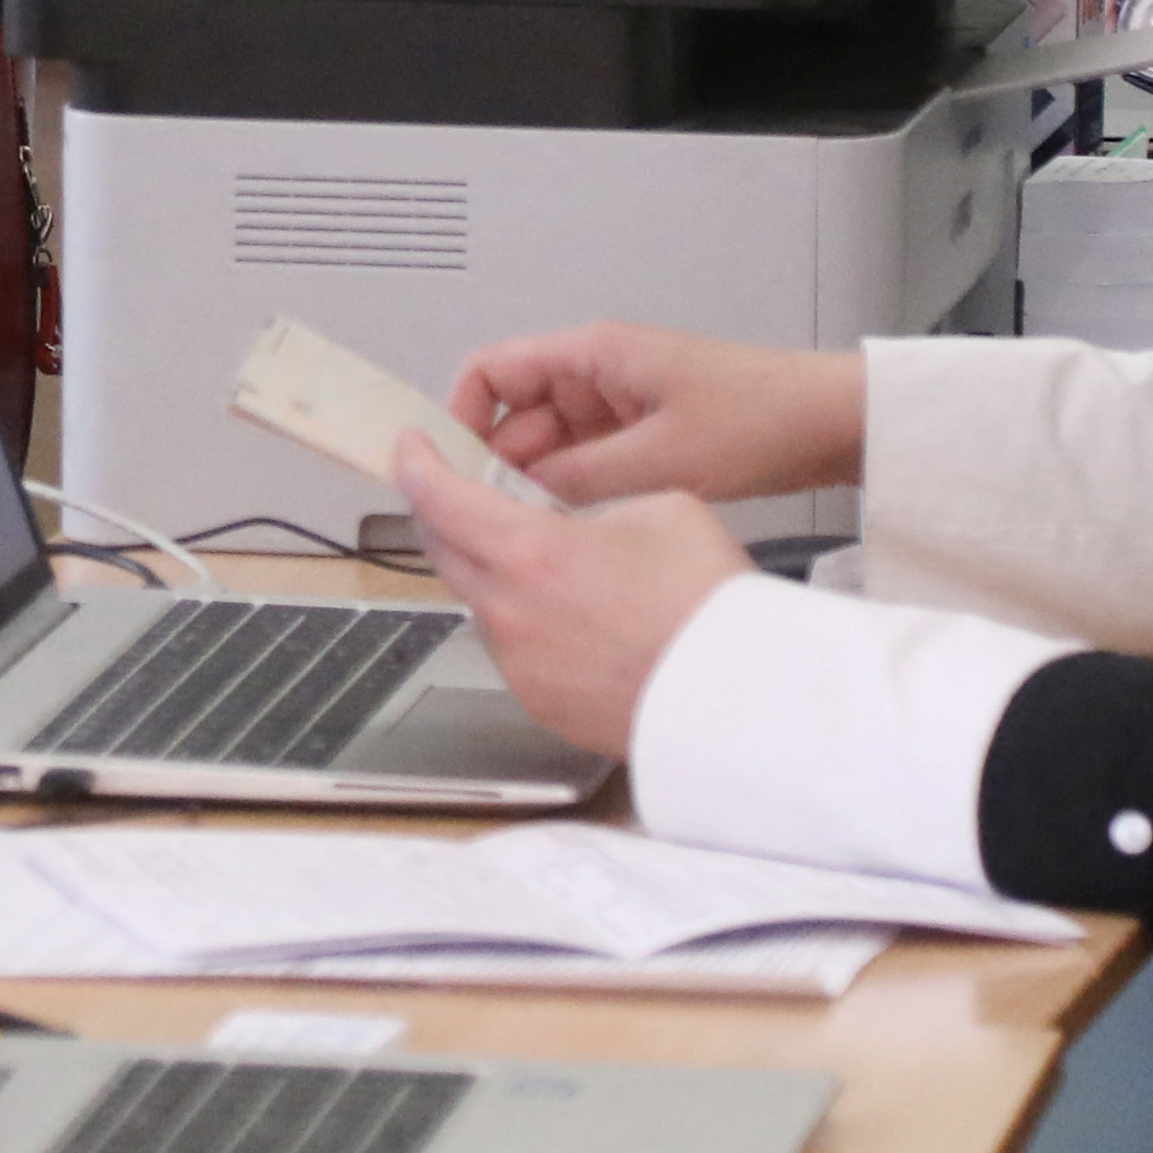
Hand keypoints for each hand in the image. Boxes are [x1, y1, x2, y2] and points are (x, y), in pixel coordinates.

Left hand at [389, 452, 751, 757]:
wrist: (740, 697)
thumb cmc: (708, 607)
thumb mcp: (662, 505)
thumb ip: (599, 505)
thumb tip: (584, 523)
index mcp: (529, 553)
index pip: (439, 499)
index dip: (418, 465)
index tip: (413, 449)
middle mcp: (509, 614)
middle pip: (444, 553)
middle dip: (445, 517)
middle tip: (464, 496)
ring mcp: (520, 666)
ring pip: (480, 605)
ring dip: (494, 576)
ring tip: (549, 566)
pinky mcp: (539, 703)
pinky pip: (513, 652)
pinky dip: (528, 626)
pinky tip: (576, 622)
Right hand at [443, 322, 861, 506]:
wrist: (827, 422)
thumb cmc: (761, 417)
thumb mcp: (659, 460)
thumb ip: (578, 481)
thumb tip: (518, 505)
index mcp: (593, 353)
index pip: (491, 371)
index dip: (463, 417)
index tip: (453, 468)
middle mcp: (598, 372)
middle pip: (515, 415)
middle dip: (502, 467)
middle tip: (498, 519)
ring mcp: (619, 404)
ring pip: (549, 445)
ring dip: (542, 485)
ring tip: (545, 530)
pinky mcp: (641, 433)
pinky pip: (584, 461)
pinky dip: (575, 491)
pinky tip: (582, 526)